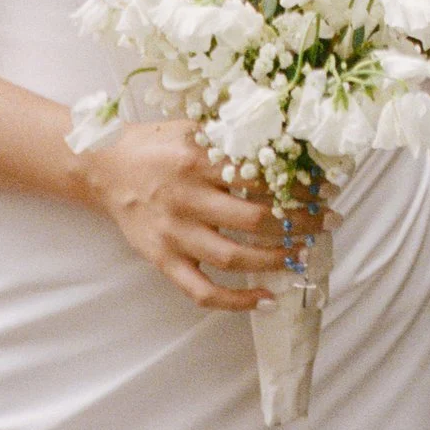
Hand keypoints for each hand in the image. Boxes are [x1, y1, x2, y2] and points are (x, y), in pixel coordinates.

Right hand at [74, 118, 320, 310]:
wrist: (102, 168)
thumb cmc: (154, 145)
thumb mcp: (193, 128)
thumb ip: (231, 136)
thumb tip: (285, 138)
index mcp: (198, 161)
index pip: (260, 177)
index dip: (298, 185)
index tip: (326, 188)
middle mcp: (187, 200)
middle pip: (254, 219)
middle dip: (298, 222)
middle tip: (327, 221)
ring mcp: (174, 235)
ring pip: (233, 257)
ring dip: (275, 259)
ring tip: (304, 254)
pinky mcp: (162, 260)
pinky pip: (201, 291)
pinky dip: (235, 301)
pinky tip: (266, 300)